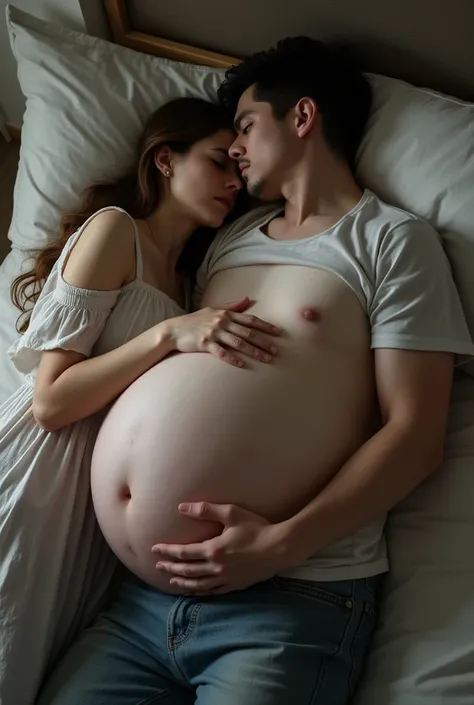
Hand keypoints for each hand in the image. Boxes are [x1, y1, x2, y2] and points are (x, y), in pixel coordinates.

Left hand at [152, 502, 292, 593]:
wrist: (280, 548)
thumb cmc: (257, 527)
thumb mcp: (232, 513)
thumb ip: (206, 510)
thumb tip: (182, 508)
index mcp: (213, 549)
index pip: (184, 552)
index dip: (168, 551)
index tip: (155, 549)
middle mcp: (217, 567)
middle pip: (188, 570)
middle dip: (171, 568)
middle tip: (158, 567)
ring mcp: (226, 578)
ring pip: (199, 584)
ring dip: (183, 582)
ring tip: (173, 581)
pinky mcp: (236, 585)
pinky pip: (214, 591)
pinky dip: (202, 591)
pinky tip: (197, 590)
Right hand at [166, 297, 281, 366]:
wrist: (174, 329)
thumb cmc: (195, 320)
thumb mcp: (213, 309)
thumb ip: (232, 306)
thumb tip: (248, 299)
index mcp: (226, 314)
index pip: (250, 320)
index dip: (265, 326)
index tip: (278, 333)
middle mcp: (222, 322)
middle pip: (248, 333)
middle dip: (264, 342)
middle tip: (276, 350)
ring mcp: (213, 333)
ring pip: (238, 343)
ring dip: (254, 351)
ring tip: (266, 359)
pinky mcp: (205, 344)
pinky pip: (221, 352)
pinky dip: (232, 358)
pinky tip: (242, 364)